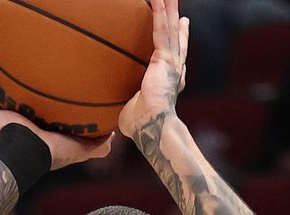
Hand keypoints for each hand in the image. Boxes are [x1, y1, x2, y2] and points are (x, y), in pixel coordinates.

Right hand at [0, 78, 113, 169]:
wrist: (30, 152)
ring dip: (2, 85)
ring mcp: (7, 123)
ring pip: (3, 100)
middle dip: (26, 93)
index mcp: (43, 134)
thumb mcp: (82, 149)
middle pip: (24, 106)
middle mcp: (24, 127)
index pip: (47, 117)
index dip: (50, 105)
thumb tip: (113, 137)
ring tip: (5, 64)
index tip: (57, 90)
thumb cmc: (55, 152)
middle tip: (31, 71)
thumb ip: (97, 145)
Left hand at [118, 0, 188, 138]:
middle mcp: (174, 69)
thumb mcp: (130, 111)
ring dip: (168, 8)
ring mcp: (171, 62)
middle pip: (175, 37)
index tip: (182, 26)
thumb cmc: (140, 127)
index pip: (175, 55)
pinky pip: (161, 29)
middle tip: (177, 5)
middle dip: (176, 19)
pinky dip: (160, 12)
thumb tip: (107, 114)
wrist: (152, 126)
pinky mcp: (165, 59)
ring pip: (169, 28)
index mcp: (168, 81)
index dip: (180, 39)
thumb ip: (123, 105)